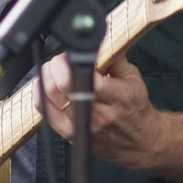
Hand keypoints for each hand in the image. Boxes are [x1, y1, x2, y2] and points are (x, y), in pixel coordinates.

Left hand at [37, 52, 175, 171]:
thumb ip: (114, 57)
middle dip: (53, 67)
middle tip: (58, 62)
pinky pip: (46, 114)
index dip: (68, 62)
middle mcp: (99, 113)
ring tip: (52, 73)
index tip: (67, 55)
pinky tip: (46, 89)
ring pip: (49, 99)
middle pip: (61, 87)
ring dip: (45, 79)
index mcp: (117, 96)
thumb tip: (96, 41)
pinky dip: (41, 97)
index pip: (83, 77)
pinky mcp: (72, 136)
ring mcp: (83, 127)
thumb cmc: (135, 108)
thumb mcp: (133, 78)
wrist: (141, 141)